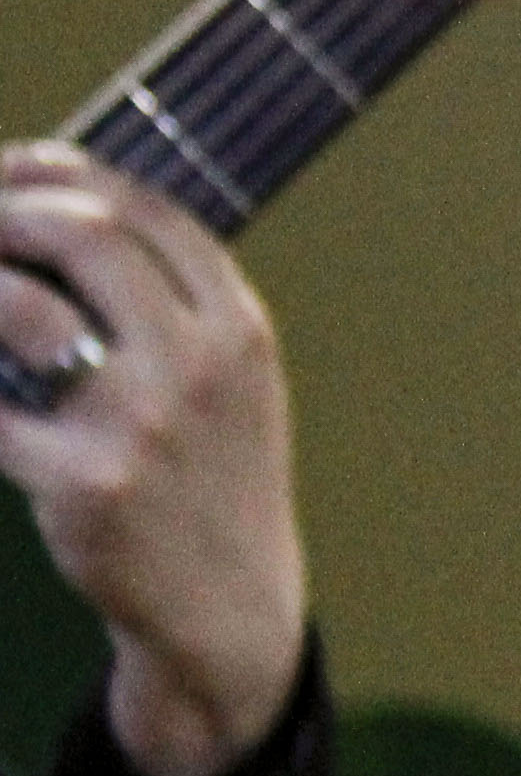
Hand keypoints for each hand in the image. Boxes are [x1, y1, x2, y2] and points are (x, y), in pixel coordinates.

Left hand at [0, 146, 303, 775]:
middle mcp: (201, 367)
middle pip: (84, 234)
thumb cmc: (208, 474)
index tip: (9, 170)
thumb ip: (171, 300)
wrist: (227, 604)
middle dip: (3, 211)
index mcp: (241, 329)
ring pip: (21, 309)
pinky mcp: (84, 484)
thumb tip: (50, 210)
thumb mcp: (229, 380)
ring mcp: (142, 425)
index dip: (60, 172)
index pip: (146, 208)